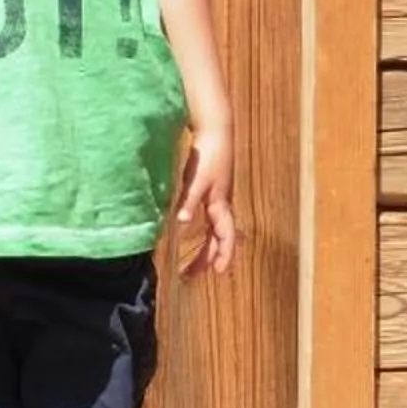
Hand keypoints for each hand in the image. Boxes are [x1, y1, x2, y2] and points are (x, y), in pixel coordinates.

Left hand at [173, 122, 237, 278]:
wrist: (215, 131)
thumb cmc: (208, 155)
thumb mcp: (196, 180)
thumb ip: (188, 200)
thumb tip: (181, 222)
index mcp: (220, 204)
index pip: (225, 236)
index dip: (223, 255)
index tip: (218, 272)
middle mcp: (222, 205)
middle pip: (218, 238)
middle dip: (208, 258)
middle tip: (192, 276)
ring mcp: (218, 198)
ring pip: (215, 230)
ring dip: (206, 248)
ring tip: (193, 263)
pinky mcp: (212, 190)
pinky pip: (211, 219)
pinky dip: (205, 232)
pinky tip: (192, 233)